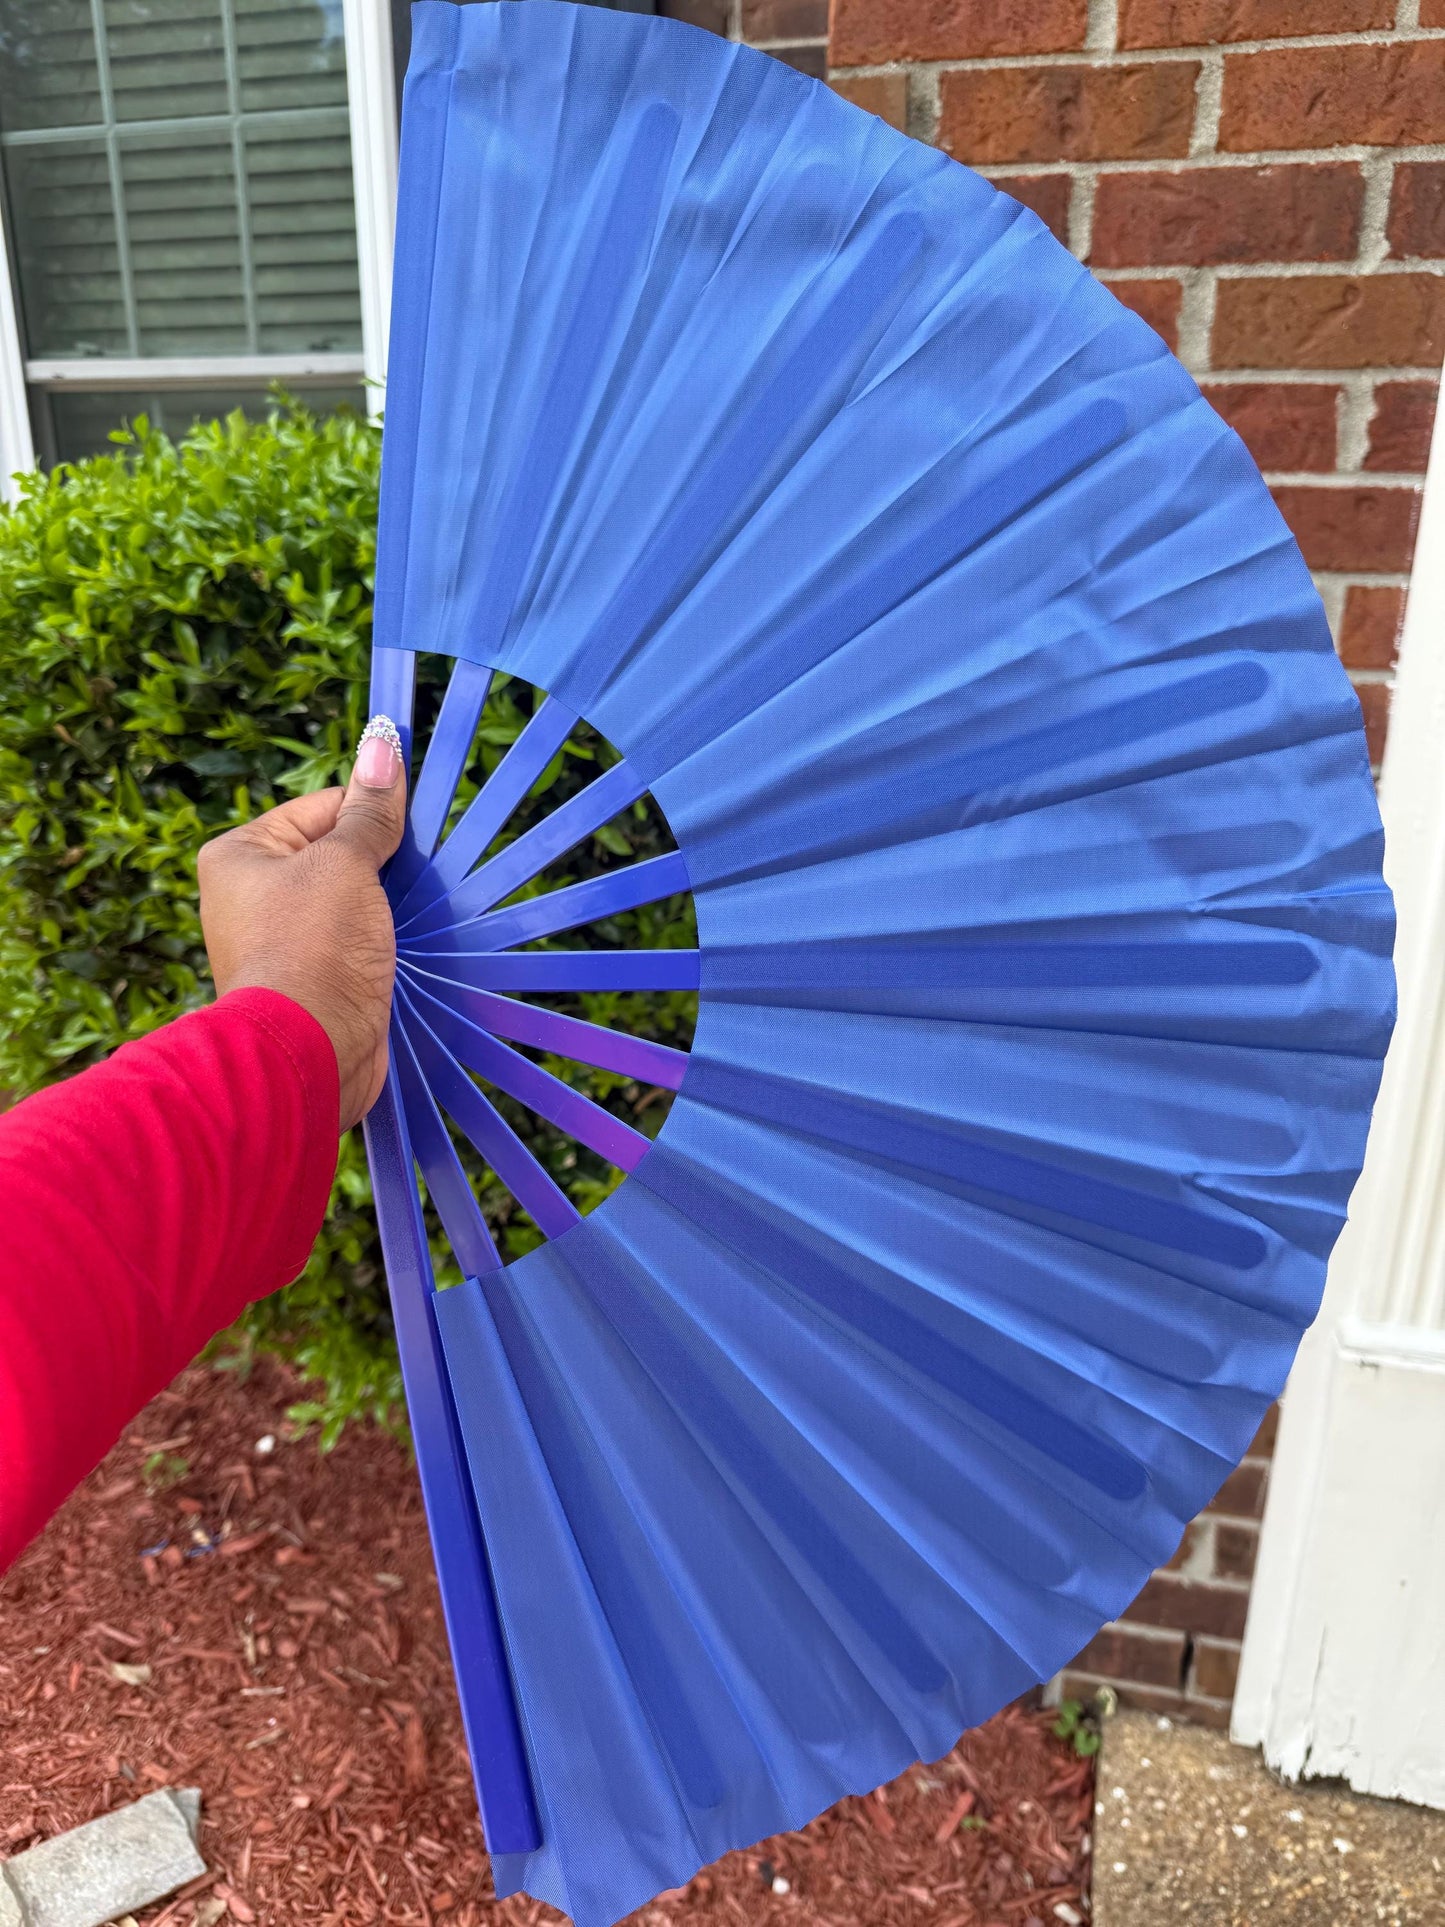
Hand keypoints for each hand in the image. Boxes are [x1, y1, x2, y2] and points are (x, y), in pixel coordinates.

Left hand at [199, 719, 407, 1131]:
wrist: (307, 1055)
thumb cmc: (313, 948)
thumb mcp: (347, 864)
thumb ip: (370, 811)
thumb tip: (383, 742)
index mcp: (240, 854)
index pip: (322, 808)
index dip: (372, 812)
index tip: (416, 823)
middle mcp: (251, 896)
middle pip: (338, 855)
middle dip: (383, 863)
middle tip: (424, 870)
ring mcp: (282, 941)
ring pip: (352, 902)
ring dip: (388, 906)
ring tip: (419, 912)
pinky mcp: (312, 980)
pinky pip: (356, 943)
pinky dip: (384, 942)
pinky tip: (412, 946)